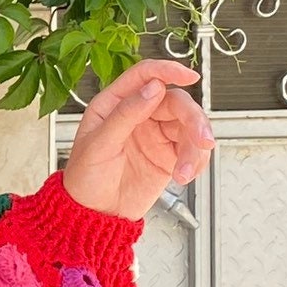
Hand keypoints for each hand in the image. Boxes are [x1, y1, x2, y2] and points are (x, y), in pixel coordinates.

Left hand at [61, 60, 214, 222]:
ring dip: (196, 147)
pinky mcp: (169, 156)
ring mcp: (156, 135)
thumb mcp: (98, 144)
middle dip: (194, 120)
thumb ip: (126, 114)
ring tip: (185, 171)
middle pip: (176, 102)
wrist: (93, 216)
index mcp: (115, 103)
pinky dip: (196, 161)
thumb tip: (153, 88)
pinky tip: (186, 175)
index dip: (169, 71)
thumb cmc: (84, 178)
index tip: (189, 75)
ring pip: (189, 127)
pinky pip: (192, 150)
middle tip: (201, 140)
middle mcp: (139, 114)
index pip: (145, 76)